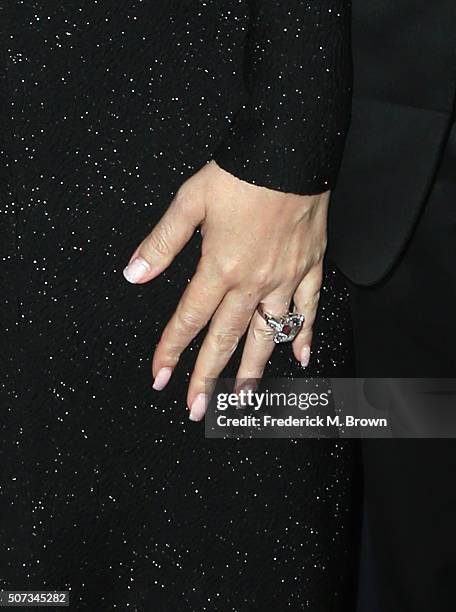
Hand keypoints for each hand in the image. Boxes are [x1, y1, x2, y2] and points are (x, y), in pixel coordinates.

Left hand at [123, 161, 327, 420]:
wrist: (291, 150)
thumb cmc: (240, 173)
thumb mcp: (190, 202)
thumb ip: (162, 243)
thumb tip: (134, 274)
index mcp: (220, 267)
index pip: (189, 319)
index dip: (171, 350)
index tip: (159, 378)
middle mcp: (252, 282)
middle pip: (226, 338)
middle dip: (208, 377)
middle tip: (198, 409)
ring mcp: (284, 279)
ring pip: (267, 334)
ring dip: (254, 370)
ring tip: (244, 400)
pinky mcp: (309, 268)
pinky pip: (308, 309)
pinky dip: (304, 334)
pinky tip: (300, 358)